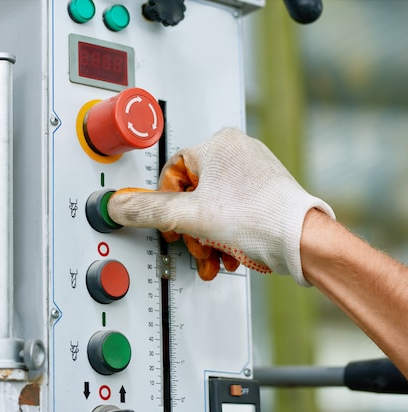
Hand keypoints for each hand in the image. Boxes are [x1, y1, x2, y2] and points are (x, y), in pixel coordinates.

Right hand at [107, 128, 334, 285]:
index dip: (167, 205)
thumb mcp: (190, 216)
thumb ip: (149, 210)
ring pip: (213, 206)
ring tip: (214, 254)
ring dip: (207, 236)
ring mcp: (253, 171)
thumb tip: (119, 204)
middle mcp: (237, 151)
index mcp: (218, 144)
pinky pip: (233, 211)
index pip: (173, 173)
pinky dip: (226, 234)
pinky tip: (229, 253)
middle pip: (193, 194)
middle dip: (192, 228)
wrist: (303, 241)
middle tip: (195, 244)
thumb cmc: (260, 218)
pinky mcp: (265, 190)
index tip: (171, 225)